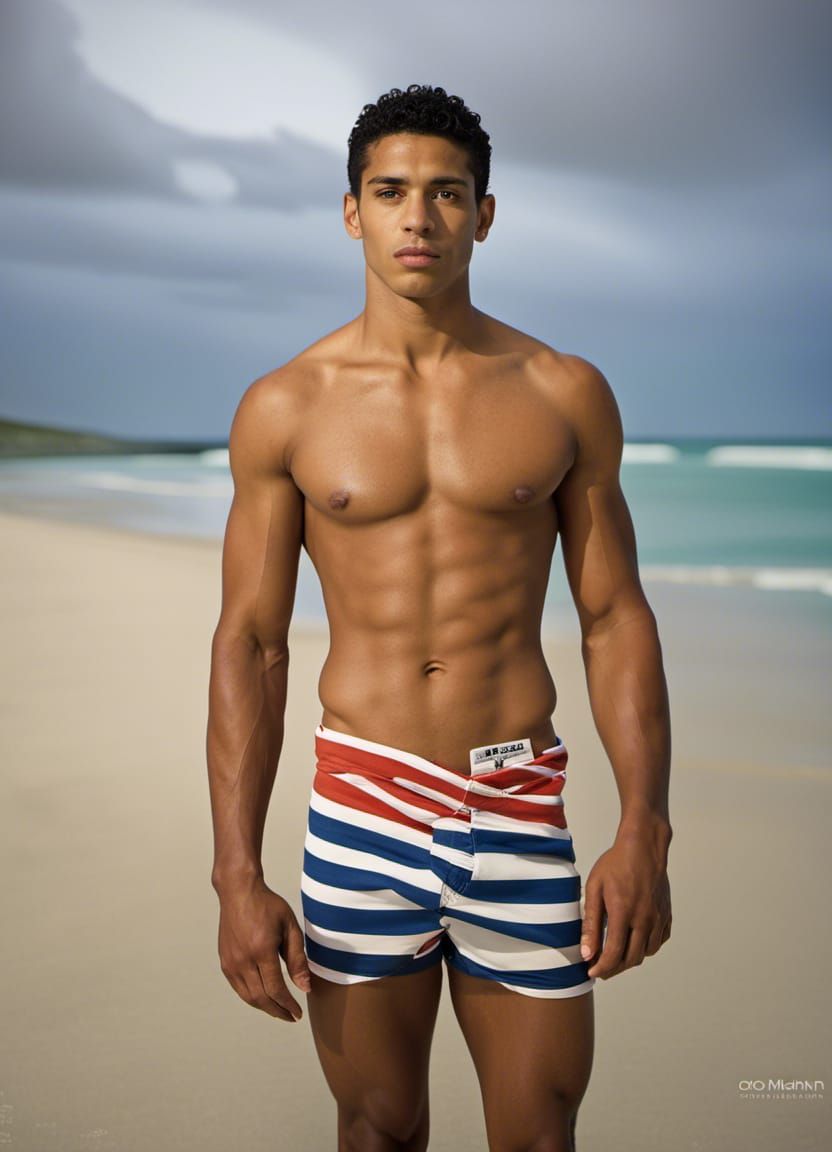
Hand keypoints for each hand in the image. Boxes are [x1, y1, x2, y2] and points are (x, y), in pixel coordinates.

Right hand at [216, 877, 311, 1020]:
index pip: (275, 989)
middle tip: (290, 1017)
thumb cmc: (267, 906)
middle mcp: (243, 960)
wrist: (239, 892)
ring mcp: (230, 962)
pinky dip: (251, 997)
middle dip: (277, 1011)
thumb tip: (305, 987)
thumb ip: (297, 959)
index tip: (298, 1013)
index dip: (287, 1005)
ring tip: (279, 1009)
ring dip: (264, 1007)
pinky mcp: (224, 962)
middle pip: (260, 998)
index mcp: (261, 951)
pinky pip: (238, 988)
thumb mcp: (290, 927)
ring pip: (247, 996)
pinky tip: (263, 996)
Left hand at [580, 822, 671, 979]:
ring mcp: (658, 918)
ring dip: (630, 960)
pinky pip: (658, 941)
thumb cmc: (615, 864)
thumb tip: (587, 952)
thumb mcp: (595, 889)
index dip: (602, 968)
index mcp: (623, 913)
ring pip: (646, 953)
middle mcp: (644, 919)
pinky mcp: (666, 915)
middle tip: (600, 968)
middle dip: (614, 969)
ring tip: (615, 956)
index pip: (614, 954)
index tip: (591, 972)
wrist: (643, 847)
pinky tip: (634, 942)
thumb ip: (591, 923)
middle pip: (631, 959)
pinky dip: (646, 948)